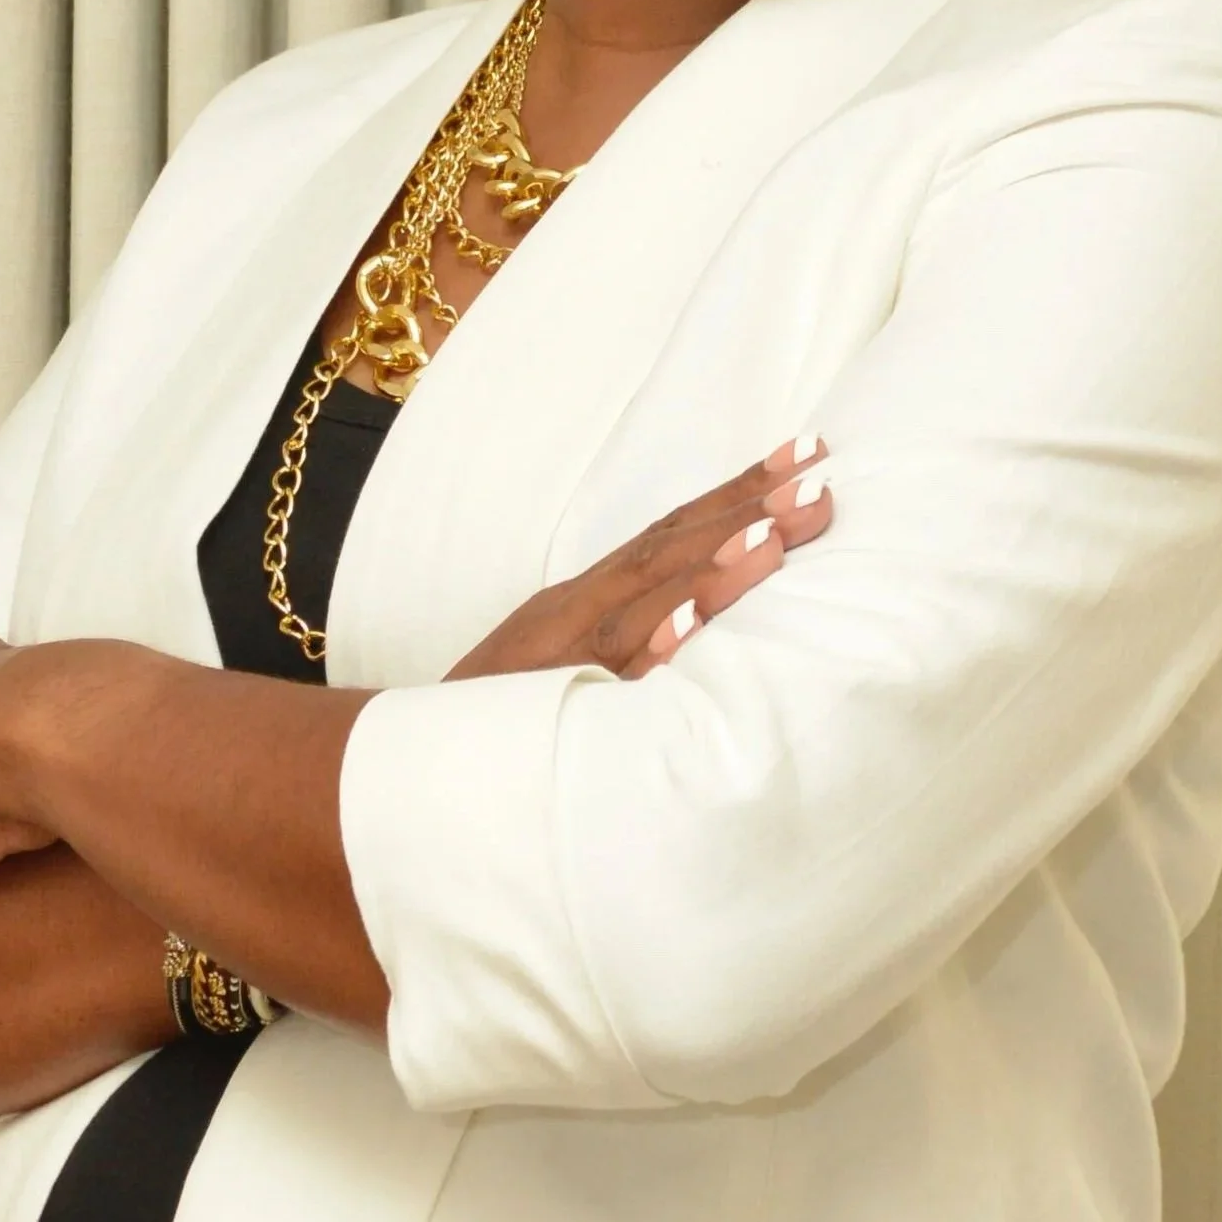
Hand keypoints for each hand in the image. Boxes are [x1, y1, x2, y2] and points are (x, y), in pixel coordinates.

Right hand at [446, 435, 832, 682]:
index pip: (672, 529)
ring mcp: (558, 656)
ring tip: (774, 540)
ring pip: (639, 605)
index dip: (738, 492)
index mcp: (588, 596)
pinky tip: (689, 630)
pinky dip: (643, 649)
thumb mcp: (572, 661)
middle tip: (818, 484)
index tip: (807, 455)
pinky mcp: (542, 707)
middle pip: (665, 549)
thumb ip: (635, 635)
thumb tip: (716, 615)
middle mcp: (575, 610)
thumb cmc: (500, 719)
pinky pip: (600, 681)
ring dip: (709, 572)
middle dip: (744, 514)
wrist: (403, 767)